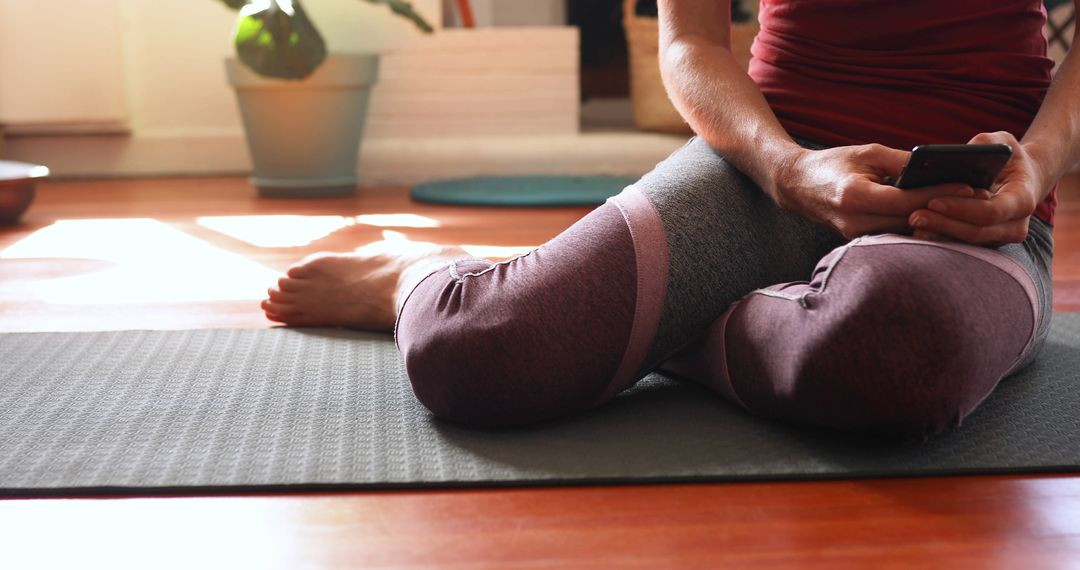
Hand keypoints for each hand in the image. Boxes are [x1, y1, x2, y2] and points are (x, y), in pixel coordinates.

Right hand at [774, 144, 975, 239]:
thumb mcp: (867, 153)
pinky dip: (918, 227)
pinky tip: (941, 218)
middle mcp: (855, 221)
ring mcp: (855, 236)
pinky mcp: (859, 241)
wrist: (796, 186)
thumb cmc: (832, 164)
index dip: (940, 195)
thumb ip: (902, 162)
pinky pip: (895, 236)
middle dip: (946, 211)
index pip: (907, 201)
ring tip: (967, 209)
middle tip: (980, 200)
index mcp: (855, 196)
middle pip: (911, 222)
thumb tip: (939, 167)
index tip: (970, 187)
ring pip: (906, 234)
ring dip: (936, 223)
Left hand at [908, 132, 1045, 245]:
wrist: (1021, 178)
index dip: (961, 209)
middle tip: (913, 216)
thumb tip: (959, 152)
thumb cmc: (1007, 157)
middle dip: (943, 224)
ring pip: (966, 243)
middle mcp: (1015, 226)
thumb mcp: (1002, 142)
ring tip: (912, 223)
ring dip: (937, 234)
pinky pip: (960, 245)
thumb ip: (985, 144)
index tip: (933, 201)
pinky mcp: (983, 243)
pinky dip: (938, 237)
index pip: (991, 212)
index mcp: (1022, 200)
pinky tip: (917, 230)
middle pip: (976, 232)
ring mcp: (999, 238)